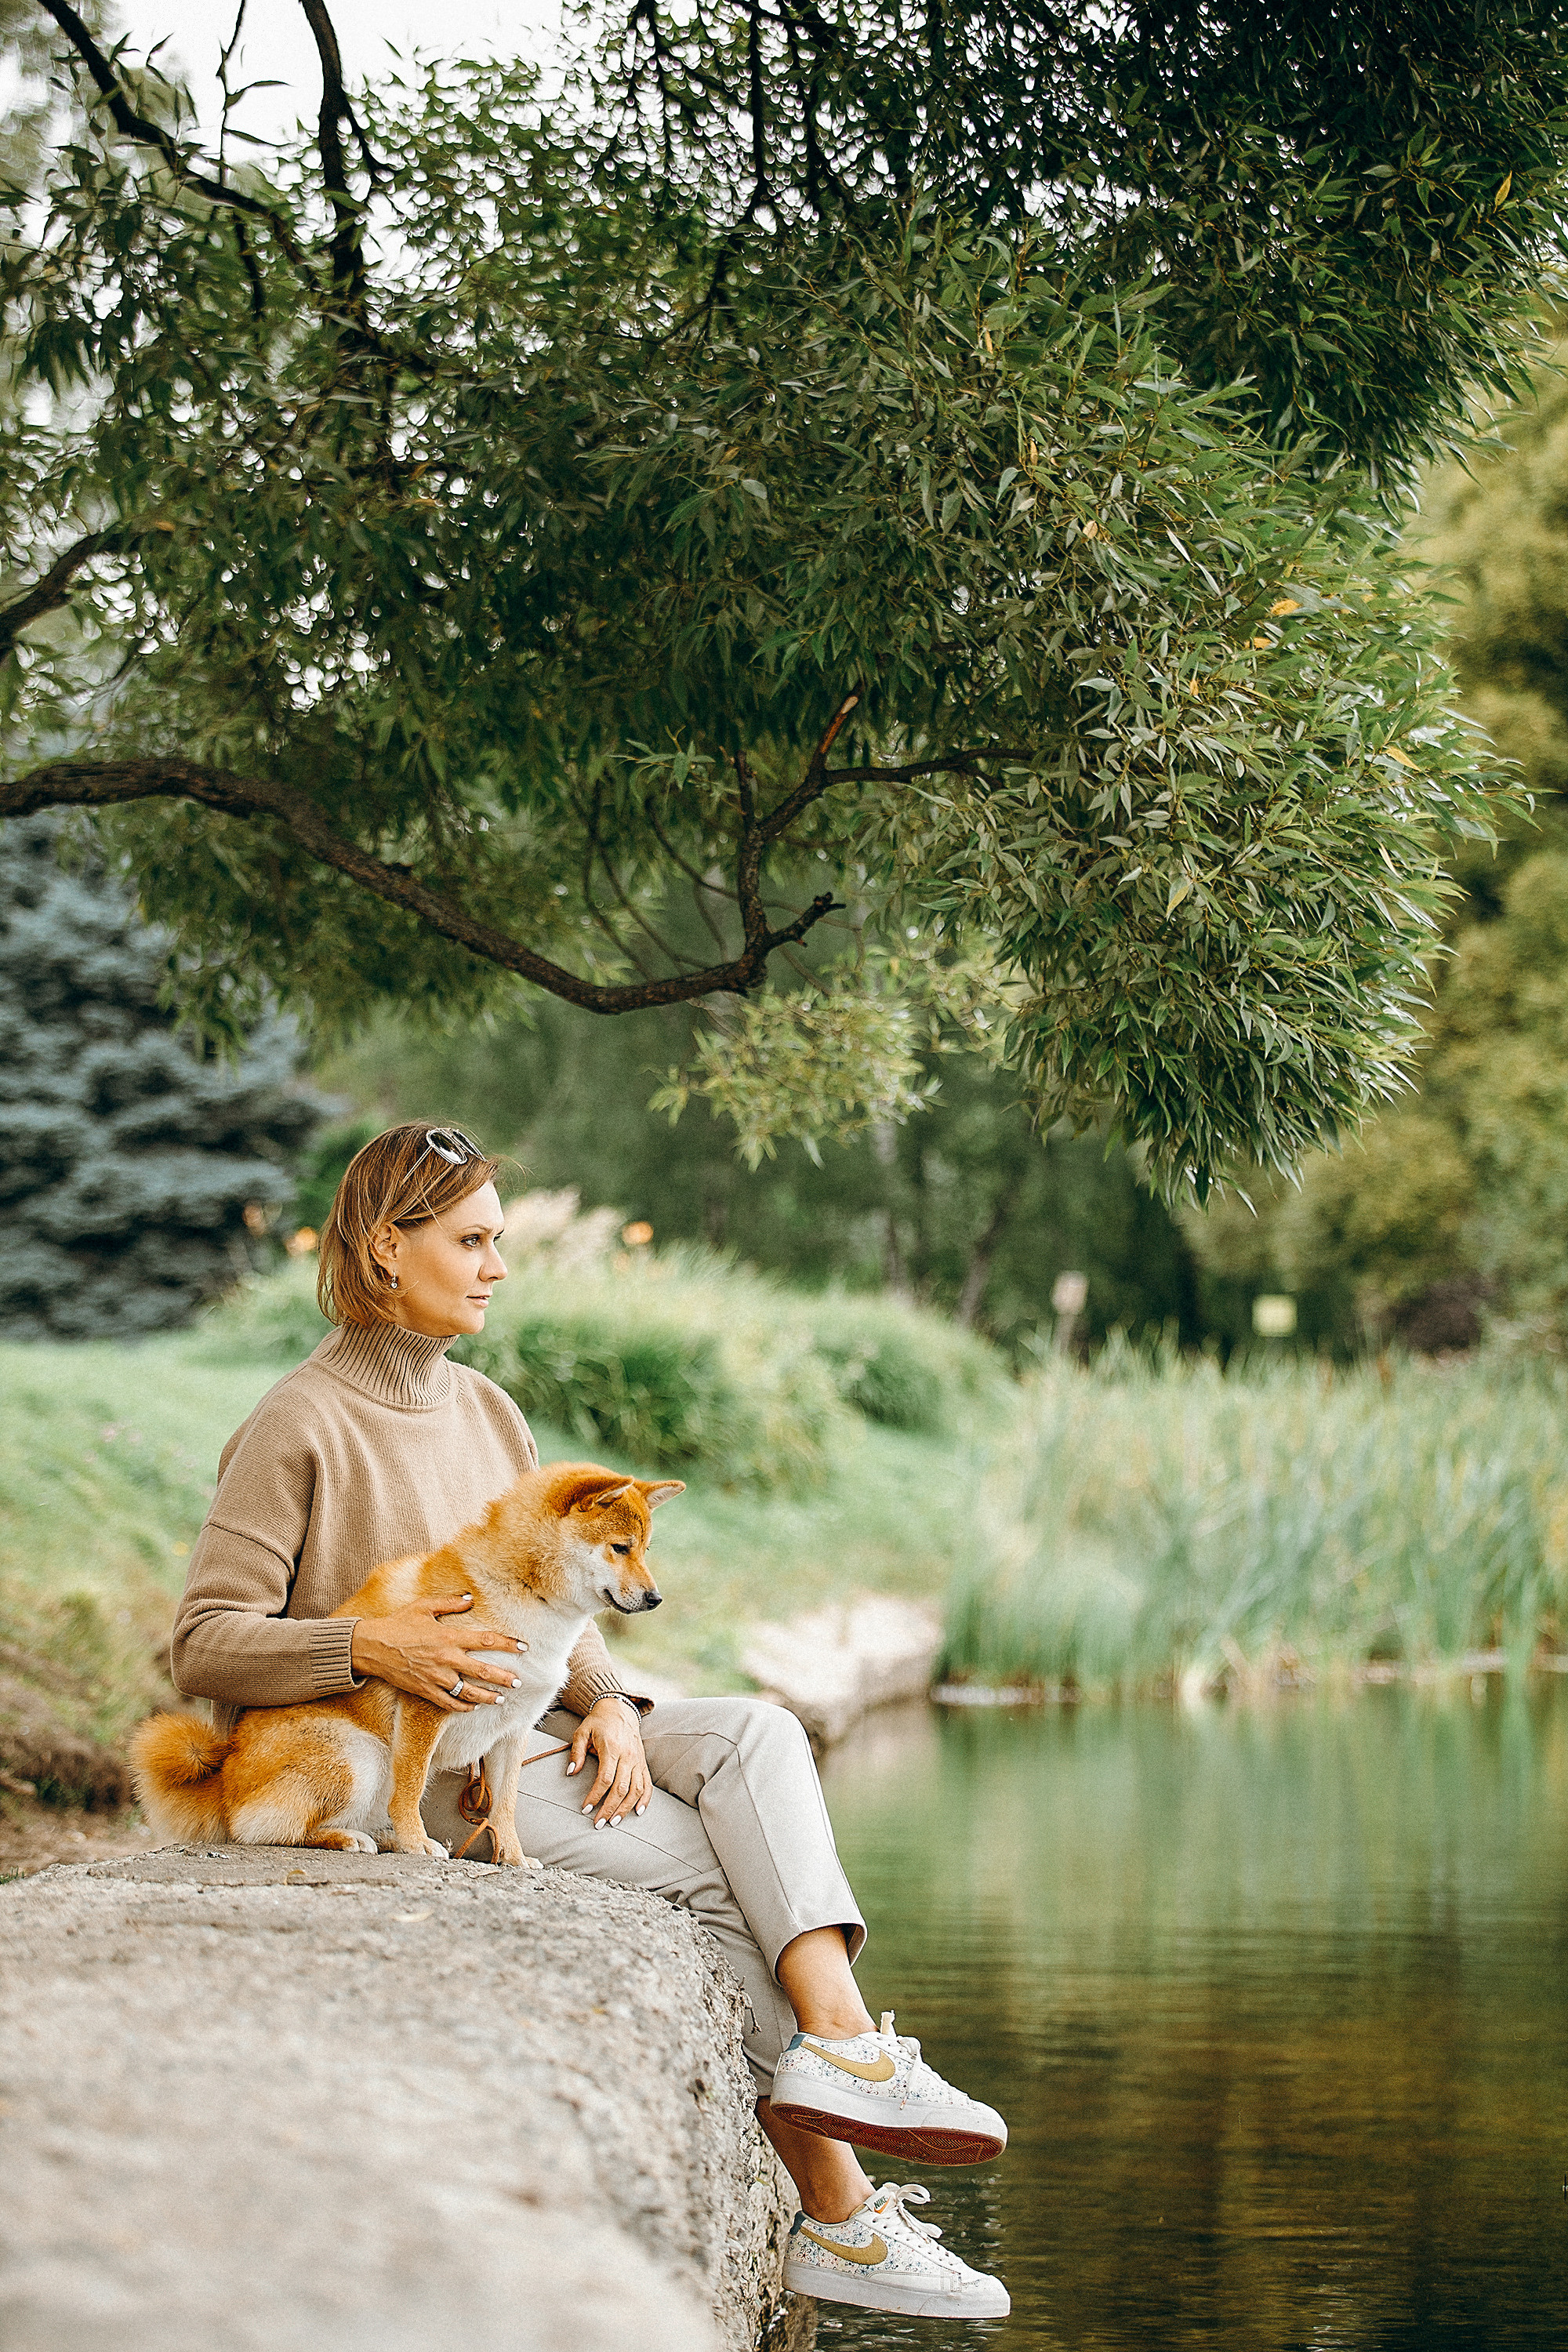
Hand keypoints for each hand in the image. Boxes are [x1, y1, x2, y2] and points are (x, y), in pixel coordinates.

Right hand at [349, 1593, 525, 1712]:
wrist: (372, 1647)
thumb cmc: (398, 1624)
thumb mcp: (424, 1606)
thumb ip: (450, 1602)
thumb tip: (471, 1599)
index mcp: (448, 1636)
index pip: (485, 1641)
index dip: (507, 1644)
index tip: (523, 1648)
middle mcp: (446, 1659)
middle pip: (482, 1671)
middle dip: (503, 1678)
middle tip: (518, 1682)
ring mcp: (436, 1677)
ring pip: (469, 1692)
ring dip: (488, 1696)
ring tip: (501, 1698)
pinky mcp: (425, 1691)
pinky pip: (449, 1703)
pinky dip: (463, 1707)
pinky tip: (473, 1707)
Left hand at [567, 1696, 650, 1827]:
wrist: (620, 1708)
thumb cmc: (598, 1722)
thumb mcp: (582, 1732)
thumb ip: (577, 1752)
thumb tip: (571, 1772)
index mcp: (612, 1748)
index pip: (605, 1778)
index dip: (596, 1796)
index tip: (586, 1809)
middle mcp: (628, 1755)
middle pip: (621, 1788)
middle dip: (610, 1808)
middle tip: (598, 1823)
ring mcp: (638, 1760)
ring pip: (636, 1789)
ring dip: (625, 1808)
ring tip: (614, 1822)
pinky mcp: (643, 1762)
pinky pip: (647, 1783)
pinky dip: (645, 1799)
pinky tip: (638, 1811)